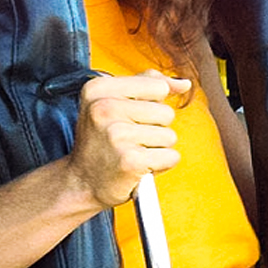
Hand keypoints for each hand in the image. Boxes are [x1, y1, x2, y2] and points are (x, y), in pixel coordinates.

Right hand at [68, 69, 191, 207]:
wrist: (82, 183)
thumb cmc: (103, 141)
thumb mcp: (114, 102)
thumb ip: (148, 85)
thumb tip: (185, 84)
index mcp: (98, 89)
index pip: (158, 86)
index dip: (152, 105)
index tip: (128, 118)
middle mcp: (104, 109)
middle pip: (166, 113)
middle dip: (155, 129)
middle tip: (128, 140)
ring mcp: (116, 135)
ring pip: (170, 136)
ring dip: (156, 149)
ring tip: (131, 153)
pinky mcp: (130, 161)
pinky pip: (171, 157)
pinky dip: (160, 165)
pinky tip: (138, 167)